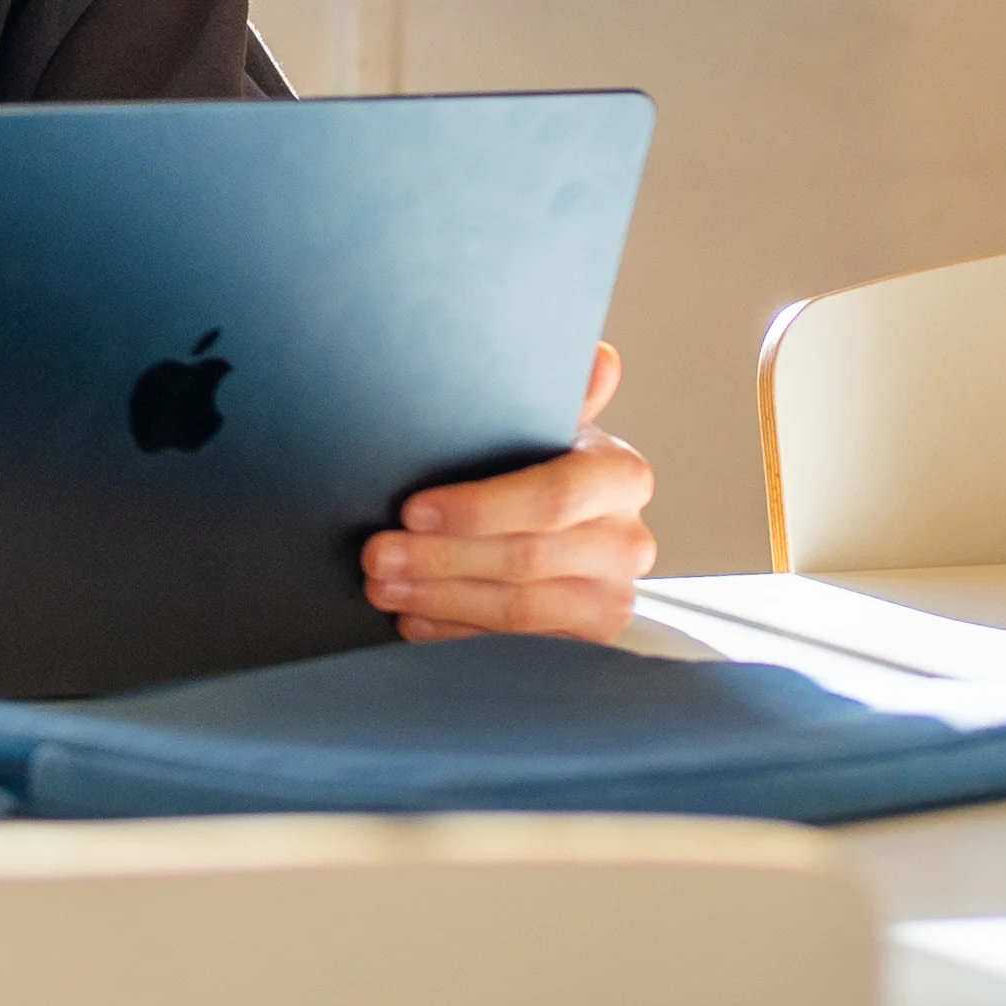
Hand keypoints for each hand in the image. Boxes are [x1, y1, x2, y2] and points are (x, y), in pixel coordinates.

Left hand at [371, 342, 657, 642]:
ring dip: (439, 598)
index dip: (479, 508)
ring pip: (519, 609)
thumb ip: (562, 394)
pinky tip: (413, 619)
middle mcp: (630, 541)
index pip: (554, 497)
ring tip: (381, 585)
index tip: (412, 508)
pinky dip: (457, 634)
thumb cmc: (535, 464)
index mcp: (621, 476)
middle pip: (526, 559)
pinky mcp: (589, 642)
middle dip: (439, 557)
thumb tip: (599, 358)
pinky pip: (517, 647)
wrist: (562, 525)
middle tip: (375, 554)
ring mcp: (613, 597)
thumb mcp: (543, 423)